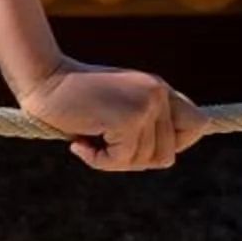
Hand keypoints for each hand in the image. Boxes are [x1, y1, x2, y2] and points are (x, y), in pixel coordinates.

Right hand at [19, 59, 204, 171]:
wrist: (43, 79)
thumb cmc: (71, 98)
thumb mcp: (116, 105)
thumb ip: (143, 123)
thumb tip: (165, 157)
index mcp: (159, 89)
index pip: (198, 124)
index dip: (176, 143)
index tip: (142, 145)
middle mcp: (158, 94)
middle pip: (169, 154)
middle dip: (134, 160)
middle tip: (104, 148)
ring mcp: (145, 105)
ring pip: (145, 160)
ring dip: (112, 161)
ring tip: (87, 141)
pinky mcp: (128, 118)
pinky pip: (122, 160)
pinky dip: (98, 161)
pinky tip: (79, 145)